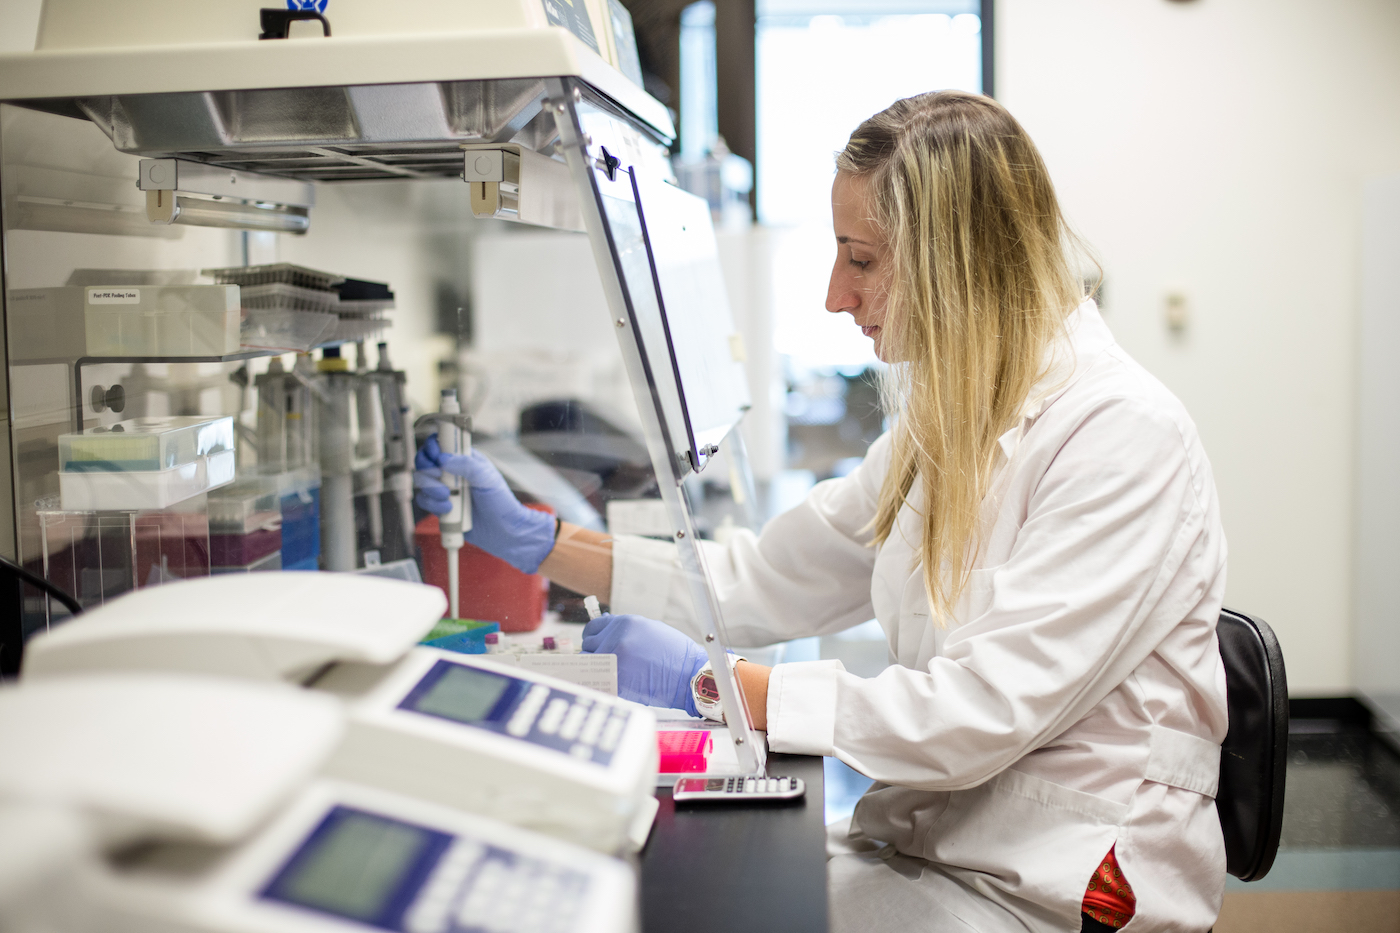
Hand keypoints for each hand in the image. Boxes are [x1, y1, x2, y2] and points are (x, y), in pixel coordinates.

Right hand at [414, 434, 556, 573]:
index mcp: (465, 459)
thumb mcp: (488, 478)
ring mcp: (445, 488)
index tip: (436, 455)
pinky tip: (448, 509)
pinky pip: (425, 501)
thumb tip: (444, 459)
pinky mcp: (440, 506)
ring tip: (447, 496)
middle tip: (439, 476)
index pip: (442, 443)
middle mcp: (452, 472)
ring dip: (430, 488)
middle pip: (425, 460)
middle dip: (427, 468)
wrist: (503, 531)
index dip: (433, 446)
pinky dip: (433, 504)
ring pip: (422, 481)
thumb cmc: (501, 502)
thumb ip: (467, 465)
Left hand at [582, 613, 706, 715]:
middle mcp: (616, 638)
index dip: (594, 637)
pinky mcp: (616, 680)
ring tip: (609, 674)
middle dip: (594, 653)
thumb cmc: (674, 654)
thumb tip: (606, 628)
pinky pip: (597, 681)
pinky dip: (600, 683)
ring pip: (589, 663)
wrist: (688, 675)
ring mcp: (614, 659)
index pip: (593, 627)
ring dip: (595, 669)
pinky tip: (612, 684)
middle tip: (605, 662)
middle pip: (587, 645)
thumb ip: (625, 630)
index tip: (596, 644)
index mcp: (624, 623)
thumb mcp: (650, 630)